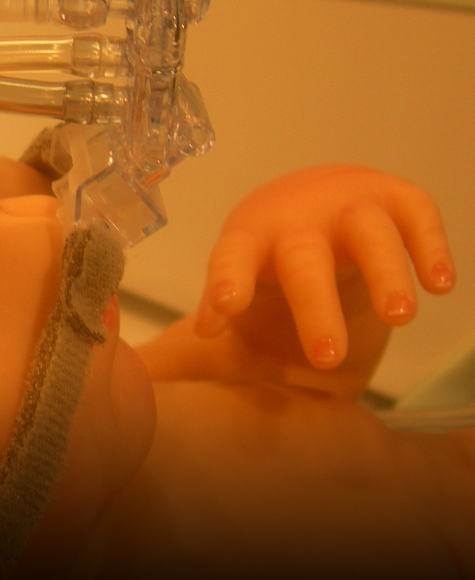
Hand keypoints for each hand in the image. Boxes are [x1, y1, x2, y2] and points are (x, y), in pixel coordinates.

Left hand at [193, 166, 454, 372]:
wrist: (315, 201)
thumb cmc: (269, 265)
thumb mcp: (235, 293)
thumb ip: (198, 334)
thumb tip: (138, 378)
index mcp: (247, 240)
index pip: (230, 258)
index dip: (226, 281)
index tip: (222, 312)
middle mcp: (296, 220)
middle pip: (304, 260)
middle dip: (314, 307)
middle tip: (325, 358)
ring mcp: (348, 205)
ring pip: (368, 235)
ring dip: (385, 274)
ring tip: (399, 318)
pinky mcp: (396, 200)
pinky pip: (418, 217)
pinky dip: (430, 247)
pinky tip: (440, 284)